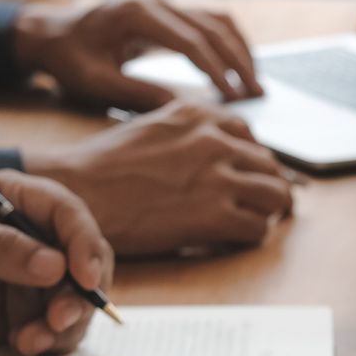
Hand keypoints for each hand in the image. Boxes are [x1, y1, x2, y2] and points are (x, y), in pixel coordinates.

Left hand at [0, 173, 113, 355]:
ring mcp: (34, 278)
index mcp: (18, 201)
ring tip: (32, 341)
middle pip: (87, 262)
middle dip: (82, 294)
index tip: (84, 278)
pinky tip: (22, 345)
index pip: (70, 216)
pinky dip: (50, 342)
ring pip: (78, 301)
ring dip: (66, 325)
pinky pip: (57, 330)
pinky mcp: (26, 312)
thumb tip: (55, 266)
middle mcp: (36, 238)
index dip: (85, 245)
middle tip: (60, 319)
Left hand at [13, 0, 261, 108]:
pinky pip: (208, 21)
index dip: (215, 70)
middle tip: (257, 94)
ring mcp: (162, 0)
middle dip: (237, 62)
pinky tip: (239, 68)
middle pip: (211, 27)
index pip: (189, 40)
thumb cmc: (69, 59)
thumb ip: (138, 95)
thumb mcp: (97, 83)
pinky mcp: (167, 9)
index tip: (233, 97)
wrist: (51, 34)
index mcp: (134, 11)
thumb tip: (183, 110)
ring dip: (240, 50)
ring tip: (255, 83)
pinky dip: (229, 43)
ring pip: (216, 20)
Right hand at [23, 99, 292, 255]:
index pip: (250, 135)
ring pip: (276, 194)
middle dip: (268, 185)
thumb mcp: (153, 127)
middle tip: (261, 205)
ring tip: (255, 222)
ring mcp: (219, 178)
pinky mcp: (216, 215)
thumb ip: (189, 132)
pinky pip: (258, 228)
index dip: (250, 160)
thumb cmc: (106, 165)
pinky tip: (232, 240)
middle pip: (270, 165)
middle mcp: (216, 141)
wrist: (79, 191)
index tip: (244, 176)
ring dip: (269, 211)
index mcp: (200, 115)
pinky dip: (251, 237)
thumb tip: (218, 151)